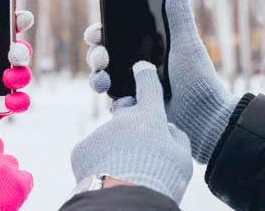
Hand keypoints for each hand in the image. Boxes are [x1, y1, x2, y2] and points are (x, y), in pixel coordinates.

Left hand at [0, 0, 33, 157]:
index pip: (3, 33)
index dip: (16, 22)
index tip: (22, 18)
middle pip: (19, 53)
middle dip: (22, 51)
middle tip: (13, 52)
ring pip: (23, 76)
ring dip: (22, 75)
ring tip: (8, 78)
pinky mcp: (0, 110)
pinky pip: (19, 103)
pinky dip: (19, 101)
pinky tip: (9, 101)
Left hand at [71, 61, 192, 203]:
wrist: (125, 201)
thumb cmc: (161, 180)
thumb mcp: (182, 159)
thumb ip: (176, 138)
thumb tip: (167, 129)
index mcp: (150, 117)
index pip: (148, 87)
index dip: (146, 76)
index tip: (141, 68)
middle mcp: (122, 118)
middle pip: (125, 112)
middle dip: (130, 125)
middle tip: (137, 149)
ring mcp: (99, 132)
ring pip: (108, 138)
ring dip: (114, 151)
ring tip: (123, 173)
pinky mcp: (81, 148)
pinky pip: (92, 152)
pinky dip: (98, 163)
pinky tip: (107, 177)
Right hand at [84, 0, 237, 163]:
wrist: (206, 119)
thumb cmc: (199, 80)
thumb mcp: (187, 44)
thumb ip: (179, 16)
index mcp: (147, 49)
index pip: (115, 35)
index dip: (100, 32)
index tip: (96, 31)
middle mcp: (136, 67)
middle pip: (103, 56)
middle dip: (95, 54)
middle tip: (103, 56)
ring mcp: (133, 89)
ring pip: (102, 79)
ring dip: (96, 77)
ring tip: (103, 79)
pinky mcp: (133, 111)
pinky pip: (113, 104)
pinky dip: (113, 101)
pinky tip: (122, 100)